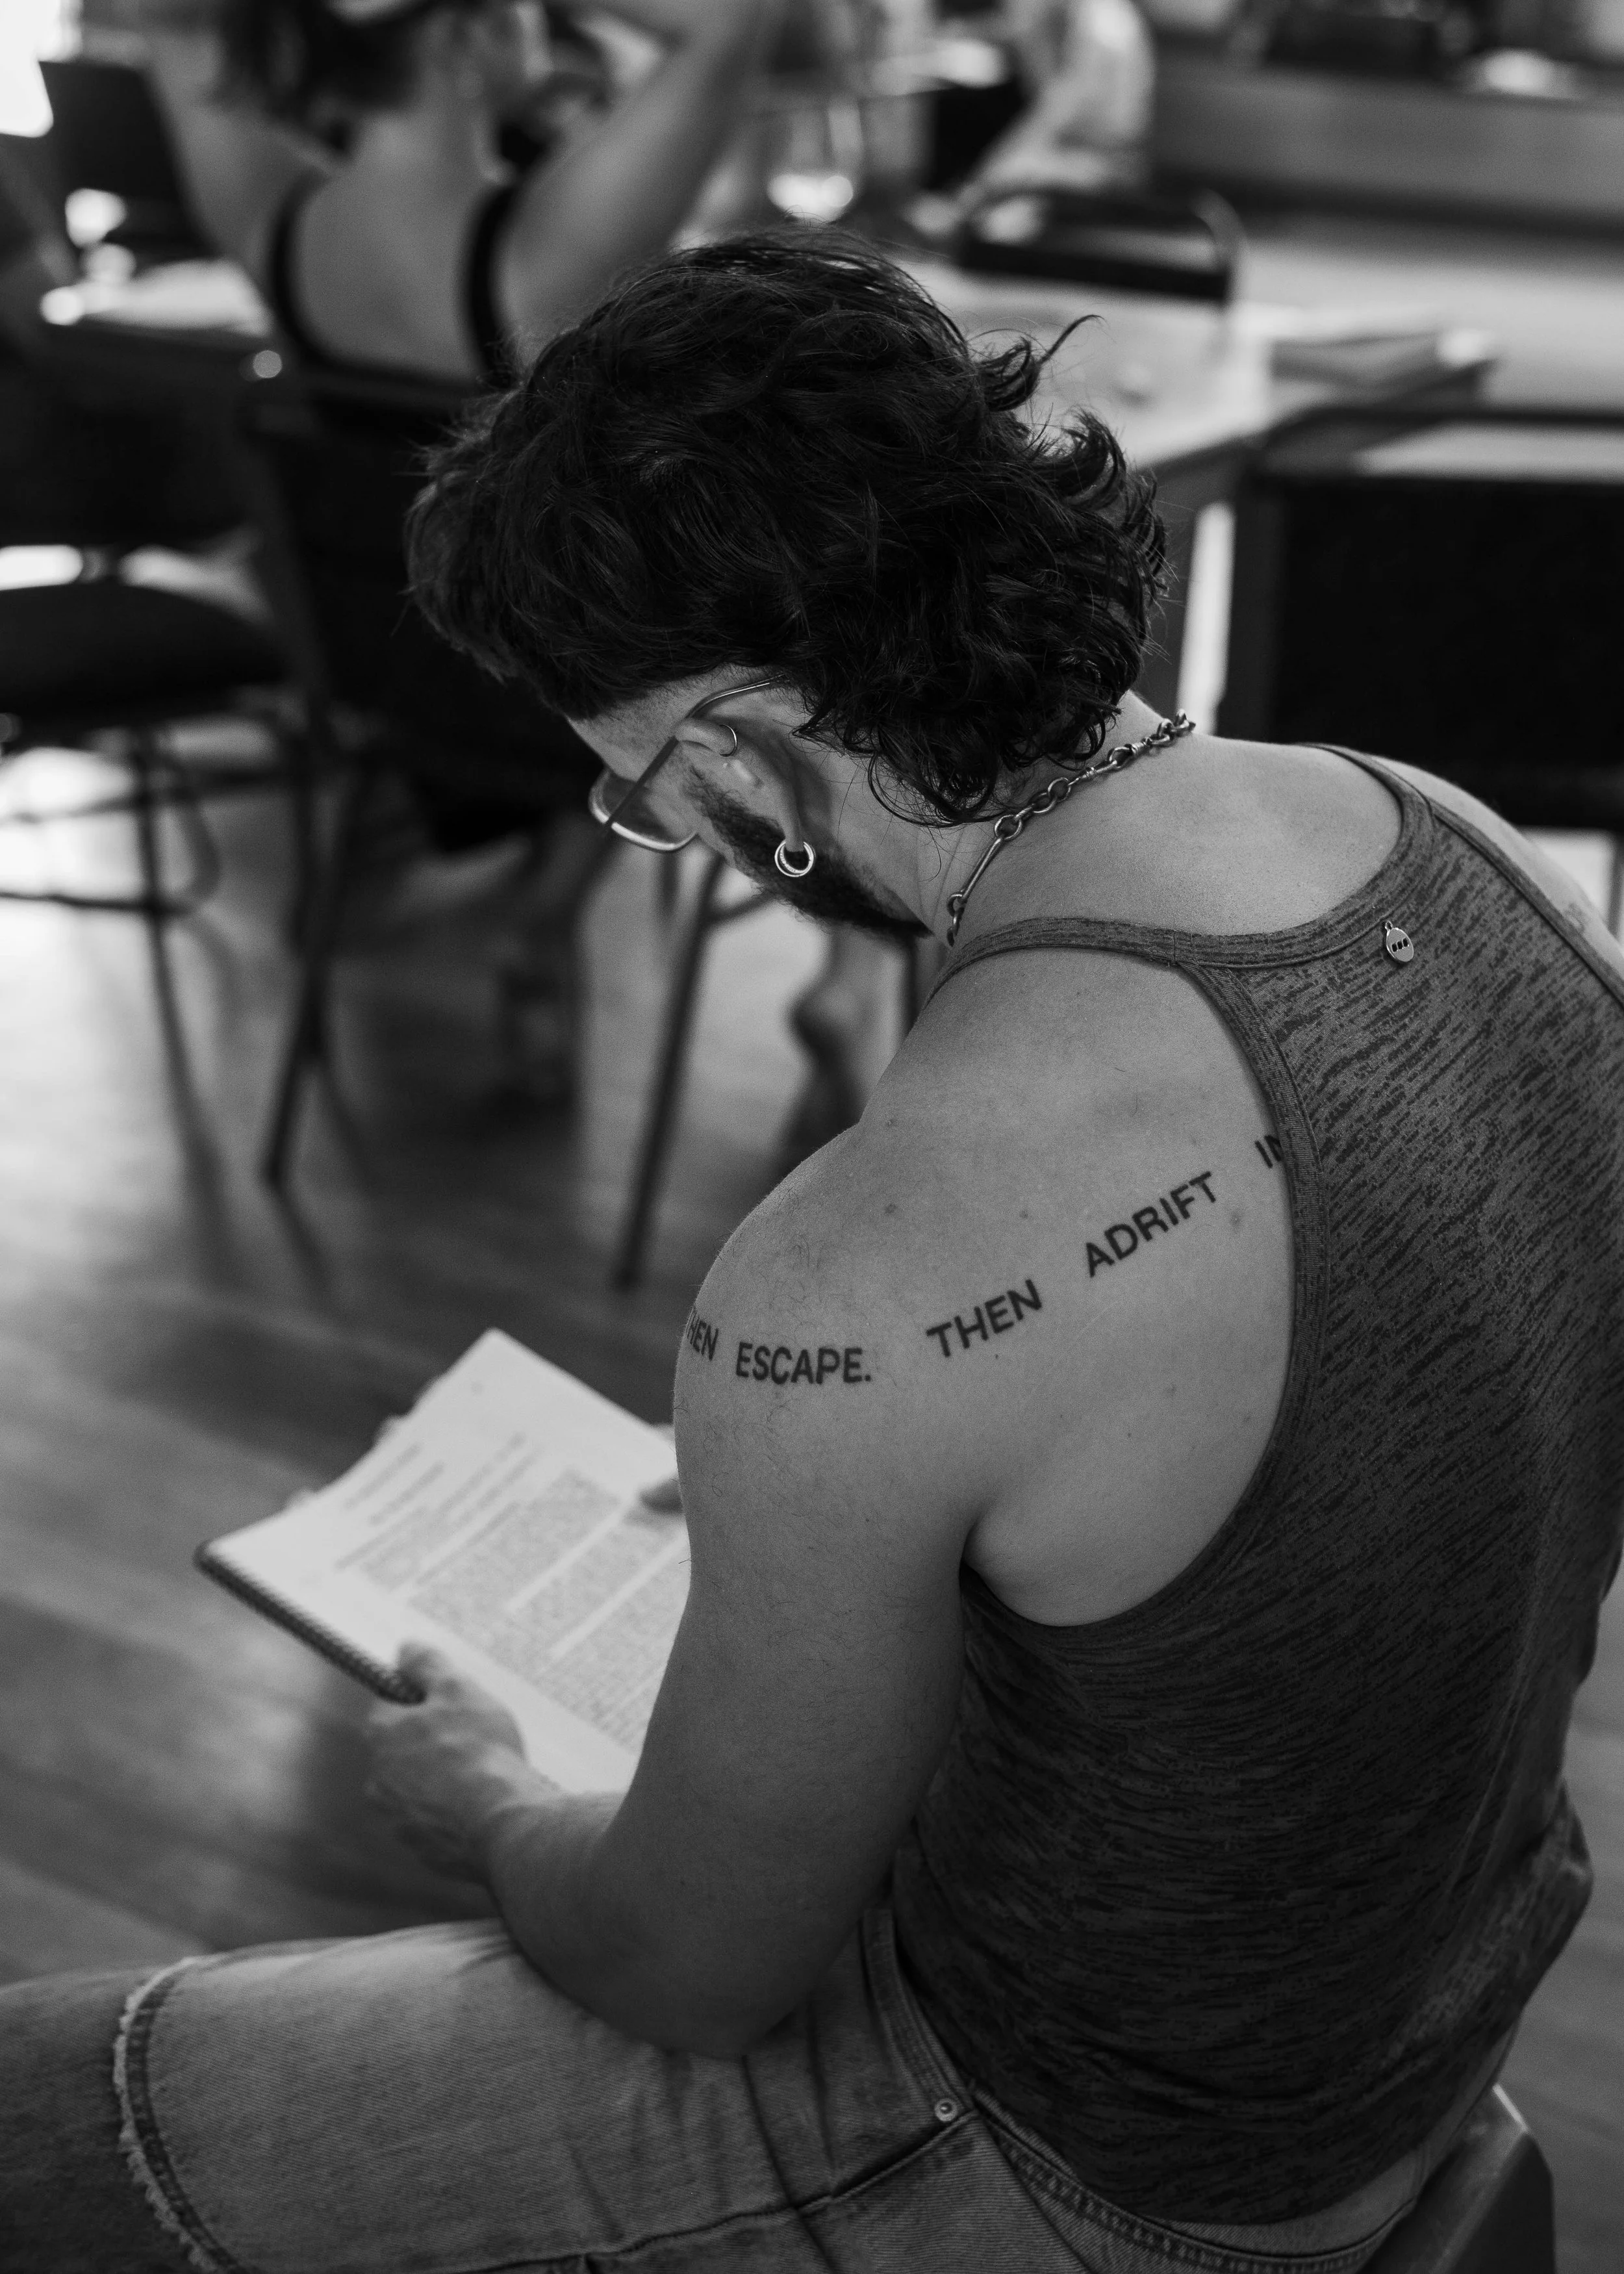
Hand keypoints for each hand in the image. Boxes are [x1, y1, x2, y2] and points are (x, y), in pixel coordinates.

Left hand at [365, 1644, 533, 1880]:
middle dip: (429, 1744)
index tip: (445, 1702)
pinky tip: (483, 1807)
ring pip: (417, 1791)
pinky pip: (435, 1824)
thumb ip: (428, 1666)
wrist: (502, 1822)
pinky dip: (453, 1815)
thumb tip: (405, 1648)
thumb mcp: (459, 1690)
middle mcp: (379, 1783)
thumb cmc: (480, 1751)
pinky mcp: (422, 1851)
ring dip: (440, 1782)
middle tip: (470, 1737)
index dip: (417, 1701)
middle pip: (401, 1752)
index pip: (387, 1707)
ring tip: (482, 1774)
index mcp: (382, 1738)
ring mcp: (399, 1821)